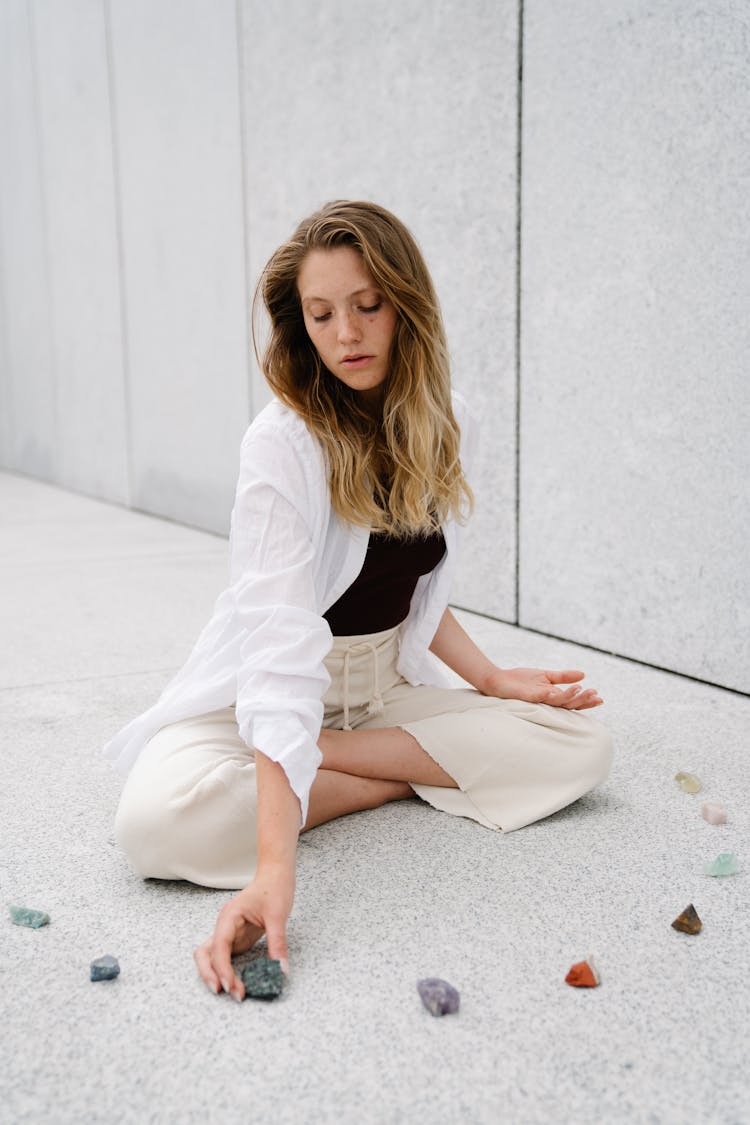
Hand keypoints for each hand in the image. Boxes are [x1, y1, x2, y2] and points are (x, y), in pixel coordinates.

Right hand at [193, 863, 294, 1000]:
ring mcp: (228, 933)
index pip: (218, 946)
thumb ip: (278, 943)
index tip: (229, 986)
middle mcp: (224, 926)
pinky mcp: (236, 939)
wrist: (275, 875)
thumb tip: (281, 970)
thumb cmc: (274, 888)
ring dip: (217, 975)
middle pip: (204, 954)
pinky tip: (238, 982)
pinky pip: (225, 958)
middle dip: (212, 975)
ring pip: (211, 957)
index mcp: (229, 916)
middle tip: (228, 992)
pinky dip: (227, 971)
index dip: (221, 968)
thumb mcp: (278, 916)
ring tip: (234, 991)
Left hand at [480, 666, 602, 709]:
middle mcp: (548, 701)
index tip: (600, 697)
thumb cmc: (520, 681)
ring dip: (570, 696)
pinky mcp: (528, 697)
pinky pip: (540, 697)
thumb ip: (563, 676)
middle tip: (596, 696)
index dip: (586, 701)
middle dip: (583, 701)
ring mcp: (538, 700)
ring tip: (581, 689)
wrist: (499, 680)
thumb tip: (584, 675)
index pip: (573, 701)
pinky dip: (549, 694)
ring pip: (558, 702)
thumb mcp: (545, 675)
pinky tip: (556, 690)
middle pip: (569, 705)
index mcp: (553, 697)